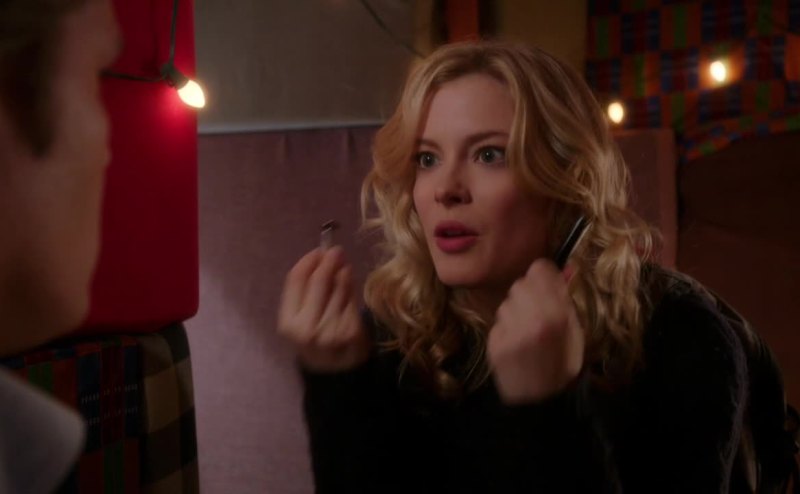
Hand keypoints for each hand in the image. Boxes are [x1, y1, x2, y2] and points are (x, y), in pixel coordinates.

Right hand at [278, 246, 370, 372]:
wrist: (334, 374)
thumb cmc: (315, 339)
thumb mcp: (301, 319)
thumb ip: (306, 290)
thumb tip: (322, 255)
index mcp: (288, 323)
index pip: (296, 281)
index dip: (308, 261)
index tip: (317, 251)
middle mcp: (306, 328)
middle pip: (318, 281)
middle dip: (328, 262)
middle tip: (336, 251)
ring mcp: (330, 331)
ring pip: (338, 288)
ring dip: (343, 272)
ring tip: (344, 264)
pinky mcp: (351, 332)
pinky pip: (352, 300)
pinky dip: (352, 287)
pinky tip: (350, 282)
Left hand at [487, 259, 584, 403]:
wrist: (539, 401)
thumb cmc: (562, 364)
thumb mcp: (575, 331)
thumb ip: (565, 300)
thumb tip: (563, 269)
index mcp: (556, 315)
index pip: (539, 269)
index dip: (544, 276)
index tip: (547, 285)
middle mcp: (531, 320)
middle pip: (521, 283)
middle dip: (529, 294)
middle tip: (537, 312)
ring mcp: (509, 332)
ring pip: (507, 302)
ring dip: (516, 311)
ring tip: (527, 331)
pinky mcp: (494, 342)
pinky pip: (498, 322)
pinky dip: (506, 328)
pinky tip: (516, 343)